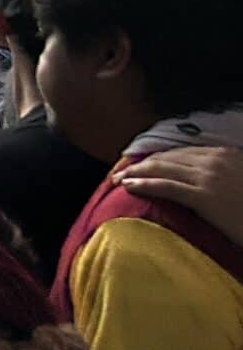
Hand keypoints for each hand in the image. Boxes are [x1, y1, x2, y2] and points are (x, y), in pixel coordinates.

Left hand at [118, 145, 242, 245]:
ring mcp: (209, 177)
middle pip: (168, 157)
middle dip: (142, 163)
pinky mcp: (204, 196)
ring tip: (118, 178)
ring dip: (135, 172)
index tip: (142, 163)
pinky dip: (143, 184)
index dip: (159, 158)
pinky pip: (165, 186)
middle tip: (122, 170)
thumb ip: (222, 174)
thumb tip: (199, 178)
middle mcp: (215, 160)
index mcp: (225, 154)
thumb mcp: (239, 181)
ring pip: (161, 168)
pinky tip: (127, 186)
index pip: (183, 152)